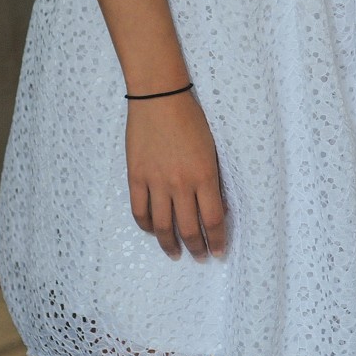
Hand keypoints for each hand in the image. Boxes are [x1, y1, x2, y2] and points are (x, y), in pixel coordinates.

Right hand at [126, 89, 227, 260]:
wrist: (159, 98)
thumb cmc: (191, 119)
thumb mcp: (212, 150)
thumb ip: (213, 180)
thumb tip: (217, 209)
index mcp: (204, 175)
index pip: (214, 220)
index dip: (217, 241)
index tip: (219, 252)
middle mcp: (181, 183)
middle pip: (189, 229)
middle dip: (197, 248)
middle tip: (200, 257)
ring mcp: (156, 181)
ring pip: (162, 226)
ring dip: (170, 245)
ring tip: (176, 254)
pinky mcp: (136, 176)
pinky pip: (139, 211)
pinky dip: (147, 226)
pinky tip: (153, 231)